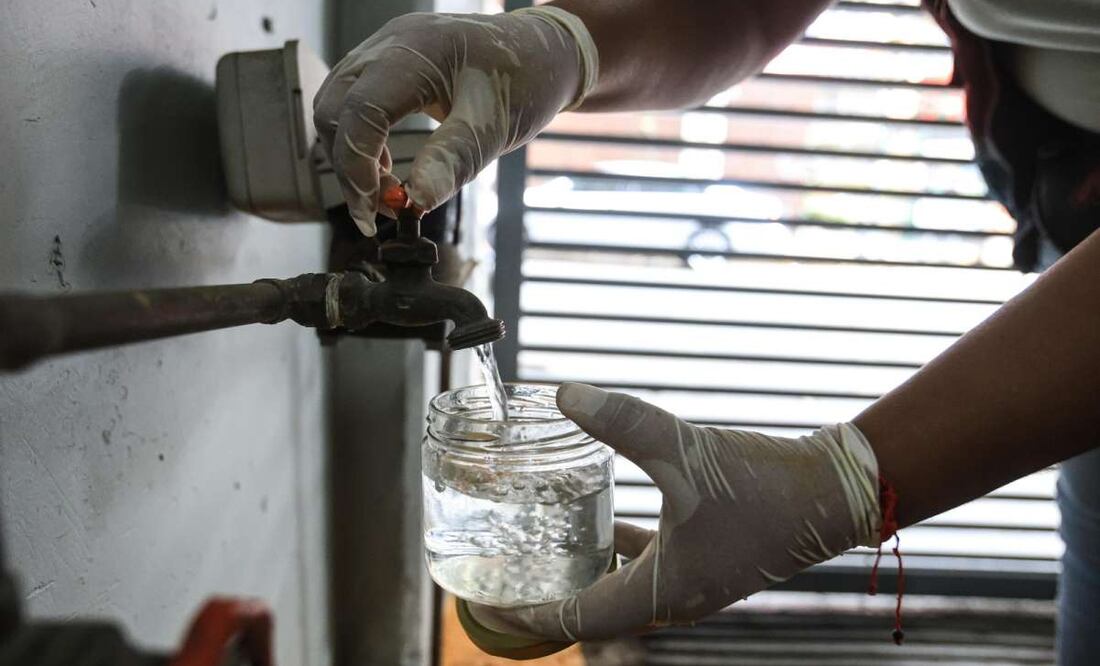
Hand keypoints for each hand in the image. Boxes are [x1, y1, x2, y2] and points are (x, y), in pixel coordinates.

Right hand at [312, 7, 597, 234]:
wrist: (544, 53)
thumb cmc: (526, 80)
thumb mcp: (494, 126)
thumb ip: (452, 162)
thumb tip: (415, 205)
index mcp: (416, 50)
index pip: (360, 110)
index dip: (357, 165)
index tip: (375, 209)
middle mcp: (390, 43)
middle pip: (335, 109)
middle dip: (350, 166)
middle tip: (381, 210)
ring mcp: (384, 50)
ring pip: (337, 107)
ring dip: (352, 156)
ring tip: (390, 192)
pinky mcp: (387, 65)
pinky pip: (354, 102)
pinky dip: (362, 141)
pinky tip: (390, 168)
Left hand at [469, 383, 881, 642]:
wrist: (832, 490)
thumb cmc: (764, 484)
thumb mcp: (683, 450)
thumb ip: (622, 422)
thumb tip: (564, 394)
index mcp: (661, 593)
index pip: (577, 618)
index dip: (528, 614)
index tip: (488, 604)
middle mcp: (673, 599)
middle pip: (594, 612)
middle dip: (548, 600)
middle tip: (506, 579)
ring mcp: (693, 583)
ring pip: (621, 591)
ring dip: (583, 576)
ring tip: (544, 551)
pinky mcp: (707, 561)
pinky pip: (647, 568)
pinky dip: (618, 553)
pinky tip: (606, 520)